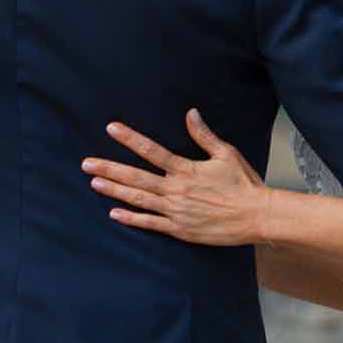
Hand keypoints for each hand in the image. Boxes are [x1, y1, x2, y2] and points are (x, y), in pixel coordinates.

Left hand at [83, 110, 270, 246]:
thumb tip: (190, 113)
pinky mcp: (180, 229)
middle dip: (109, 168)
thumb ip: (204, 135)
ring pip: (138, 200)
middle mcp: (176, 190)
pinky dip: (132, 219)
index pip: (152, 151)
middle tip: (86, 163)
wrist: (256, 216)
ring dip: (114, 191)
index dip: (129, 139)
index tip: (111, 128)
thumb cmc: (243, 183)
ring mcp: (176, 211)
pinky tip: (115, 213)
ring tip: (94, 183)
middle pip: (136, 177)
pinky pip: (150, 224)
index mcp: (186, 169)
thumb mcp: (226, 154)